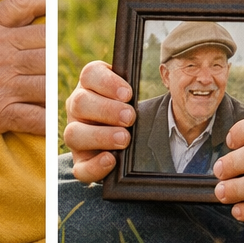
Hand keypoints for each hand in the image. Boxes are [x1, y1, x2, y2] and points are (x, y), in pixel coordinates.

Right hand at [0, 0, 46, 150]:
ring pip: (49, 82)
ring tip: (56, 97)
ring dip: (57, 90)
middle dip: (57, 58)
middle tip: (57, 69)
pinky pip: (37, 118)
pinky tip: (53, 125)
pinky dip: (50, 123)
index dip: (49, 2)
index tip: (60, 4)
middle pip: (48, 47)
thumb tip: (23, 16)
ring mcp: (0, 83)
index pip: (27, 5)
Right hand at [62, 60, 134, 182]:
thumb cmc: (131, 110)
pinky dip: (95, 165)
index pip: (89, 74)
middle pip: (79, 102)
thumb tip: (170, 78)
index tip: (128, 94)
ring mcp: (76, 135)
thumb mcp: (133, 96)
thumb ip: (136, 90)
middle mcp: (78, 108)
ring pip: (73, 134)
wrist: (129, 139)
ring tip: (124, 138)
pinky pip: (80, 168)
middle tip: (130, 117)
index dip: (107, 82)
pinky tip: (111, 160)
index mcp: (90, 86)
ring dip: (101, 136)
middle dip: (107, 110)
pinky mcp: (81, 161)